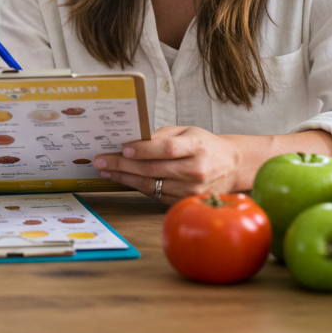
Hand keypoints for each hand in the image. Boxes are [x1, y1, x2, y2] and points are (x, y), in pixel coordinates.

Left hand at [93, 126, 244, 203]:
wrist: (230, 167)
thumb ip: (163, 136)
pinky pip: (154, 194)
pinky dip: (136, 186)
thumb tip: (134, 141)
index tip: (123, 148)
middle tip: (101, 161)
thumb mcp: (189, 131)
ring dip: (124, 178)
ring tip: (106, 171)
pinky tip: (123, 179)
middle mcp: (195, 170)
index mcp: (197, 147)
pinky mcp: (184, 201)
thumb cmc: (205, 145)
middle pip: (153, 169)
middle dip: (122, 165)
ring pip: (150, 184)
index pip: (167, 149)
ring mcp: (190, 189)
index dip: (143, 149)